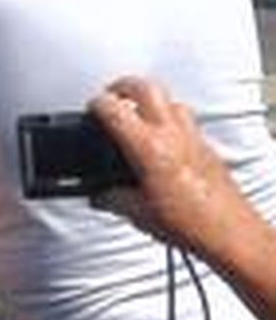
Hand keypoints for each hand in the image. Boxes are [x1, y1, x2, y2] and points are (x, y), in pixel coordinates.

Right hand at [88, 77, 254, 258]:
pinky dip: (171, 119)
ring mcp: (192, 137)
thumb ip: (111, 199)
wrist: (229, 233)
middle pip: (146, 87)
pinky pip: (187, 120)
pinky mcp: (208, 147)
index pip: (113, 108)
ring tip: (139, 114)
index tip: (90, 110)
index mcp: (147, 147)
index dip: (95, 104)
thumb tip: (100, 196)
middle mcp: (170, 134)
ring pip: (171, 100)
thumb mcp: (136, 214)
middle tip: (112, 96)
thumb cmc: (189, 224)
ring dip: (151, 101)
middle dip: (123, 86)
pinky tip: (165, 139)